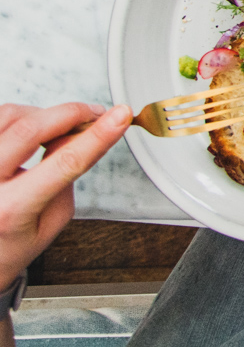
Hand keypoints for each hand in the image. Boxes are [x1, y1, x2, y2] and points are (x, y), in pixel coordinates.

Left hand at [0, 103, 129, 285]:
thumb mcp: (50, 222)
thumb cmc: (8, 244)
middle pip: (30, 128)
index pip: (64, 163)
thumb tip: (76, 136)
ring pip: (10, 114)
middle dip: (72, 113)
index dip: (97, 135)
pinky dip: (20, 117)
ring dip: (43, 113)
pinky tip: (32, 129)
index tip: (120, 117)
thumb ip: (66, 178)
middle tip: (95, 114)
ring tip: (59, 127)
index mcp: (10, 209)